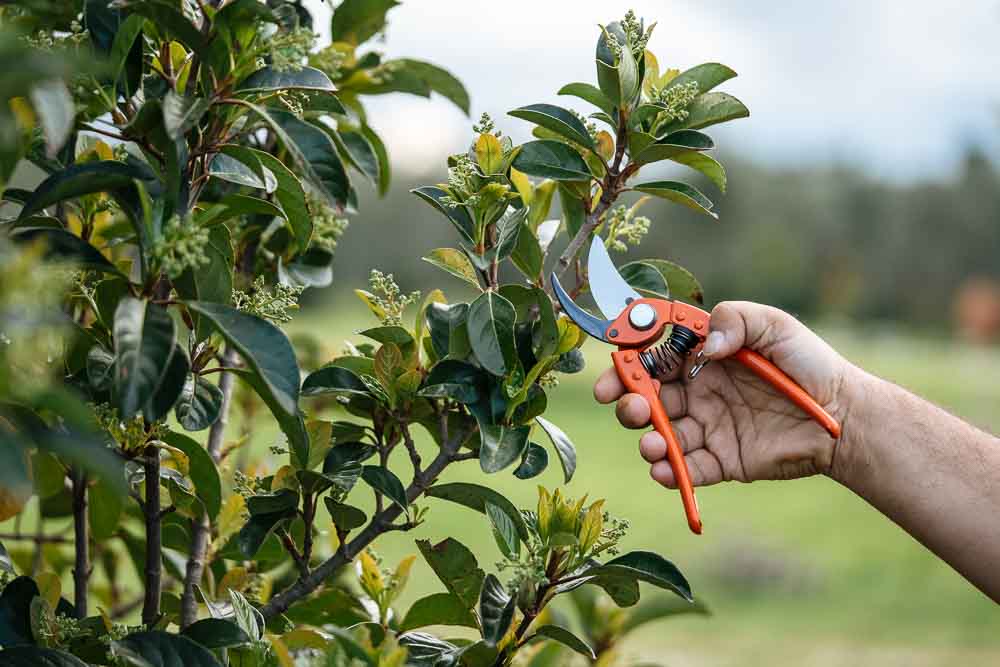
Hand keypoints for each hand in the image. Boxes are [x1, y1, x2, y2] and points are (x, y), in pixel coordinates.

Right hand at [594, 301, 855, 488]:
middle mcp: (698, 392)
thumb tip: (704, 348)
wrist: (845, 416)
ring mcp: (707, 428)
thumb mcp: (775, 325)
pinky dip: (670, 472)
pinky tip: (664, 469)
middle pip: (647, 398)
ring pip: (661, 435)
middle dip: (628, 402)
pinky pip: (688, 469)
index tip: (612, 372)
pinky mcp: (721, 461)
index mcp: (702, 358)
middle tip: (629, 407)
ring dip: (647, 440)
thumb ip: (734, 321)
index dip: (628, 363)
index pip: (653, 357)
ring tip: (652, 444)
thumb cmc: (810, 364)